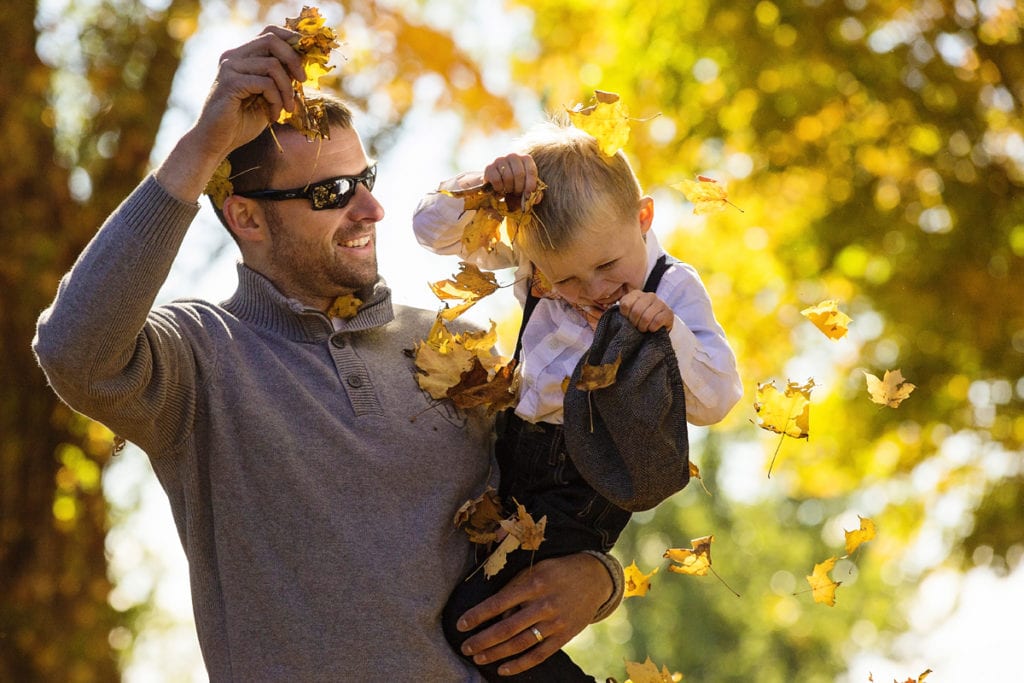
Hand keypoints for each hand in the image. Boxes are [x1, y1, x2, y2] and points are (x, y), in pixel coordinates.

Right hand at [193, 26, 306, 156]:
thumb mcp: (268, 97)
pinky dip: (276, 101)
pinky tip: (273, 116)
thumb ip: (280, 80)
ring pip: (272, 65)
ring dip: (286, 90)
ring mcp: (229, 67)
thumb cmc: (242, 122)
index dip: (292, 40)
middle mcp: (233, 56)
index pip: (269, 32)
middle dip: (294, 60)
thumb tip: (303, 68)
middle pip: (271, 40)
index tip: (308, 57)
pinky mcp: (230, 82)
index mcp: (242, 56)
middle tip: (303, 81)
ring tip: (287, 109)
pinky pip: (265, 84)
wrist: (217, 142)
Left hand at [456, 553, 611, 675]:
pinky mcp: (564, 637)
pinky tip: (503, 669)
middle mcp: (544, 605)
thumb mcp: (536, 569)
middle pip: (507, 628)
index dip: (478, 615)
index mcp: (534, 584)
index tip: (461, 624)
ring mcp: (555, 623)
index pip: (499, 602)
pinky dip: (520, 665)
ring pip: (520, 644)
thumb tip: (494, 612)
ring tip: (478, 658)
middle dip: (482, 639)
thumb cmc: (557, 571)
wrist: (595, 578)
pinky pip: (539, 655)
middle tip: (465, 647)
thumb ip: (515, 587)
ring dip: (496, 654)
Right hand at [483, 153, 539, 208]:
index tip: (528, 195)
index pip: (531, 171)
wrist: (498, 180)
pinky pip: (496, 180)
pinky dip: (499, 188)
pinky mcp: (489, 167)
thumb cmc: (515, 184)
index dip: (530, 185)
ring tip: (509, 191)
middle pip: (519, 174)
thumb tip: (537, 199)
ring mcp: (500, 160)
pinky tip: (500, 190)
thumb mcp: (526, 187)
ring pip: (508, 177)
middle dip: (519, 188)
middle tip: (517, 194)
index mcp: (526, 158)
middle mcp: (513, 156)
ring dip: (509, 188)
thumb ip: (534, 192)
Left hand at [619, 290, 673, 331]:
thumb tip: (602, 311)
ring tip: (644, 329)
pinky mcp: (668, 312)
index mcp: (636, 294)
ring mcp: (660, 303)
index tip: (628, 321)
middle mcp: (649, 295)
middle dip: (634, 323)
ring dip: (643, 327)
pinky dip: (652, 328)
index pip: (626, 304)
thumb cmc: (640, 321)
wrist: (658, 327)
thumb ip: (620, 311)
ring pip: (646, 317)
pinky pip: (657, 321)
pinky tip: (652, 329)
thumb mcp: (628, 314)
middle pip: (636, 311)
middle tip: (636, 328)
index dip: (625, 316)